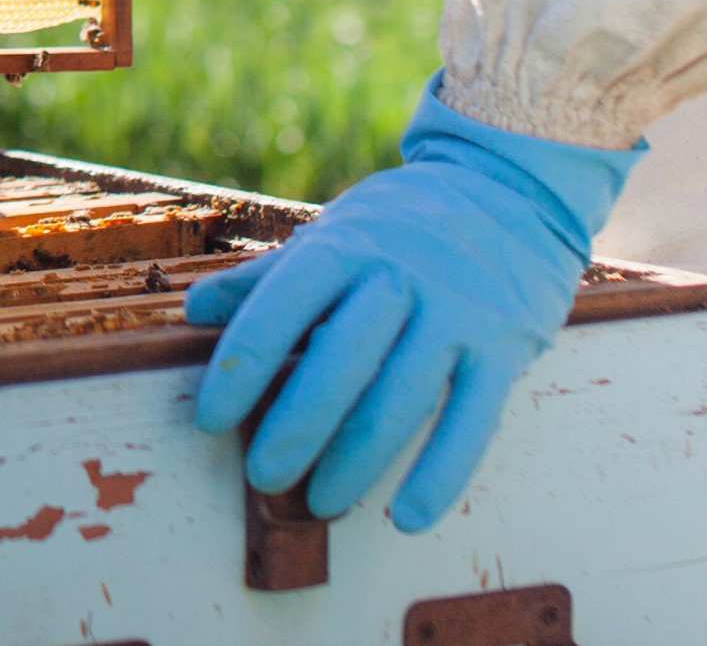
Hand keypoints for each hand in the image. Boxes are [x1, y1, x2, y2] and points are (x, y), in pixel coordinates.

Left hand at [185, 79, 641, 531]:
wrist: (511, 189)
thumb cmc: (402, 224)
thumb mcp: (334, 231)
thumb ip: (268, 276)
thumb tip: (195, 311)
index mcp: (347, 244)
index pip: (281, 307)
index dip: (241, 366)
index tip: (209, 418)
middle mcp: (402, 275)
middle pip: (340, 362)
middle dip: (295, 427)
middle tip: (262, 477)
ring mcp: (458, 313)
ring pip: (401, 398)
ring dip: (357, 461)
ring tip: (321, 504)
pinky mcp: (505, 348)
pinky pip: (471, 422)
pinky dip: (439, 475)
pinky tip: (407, 518)